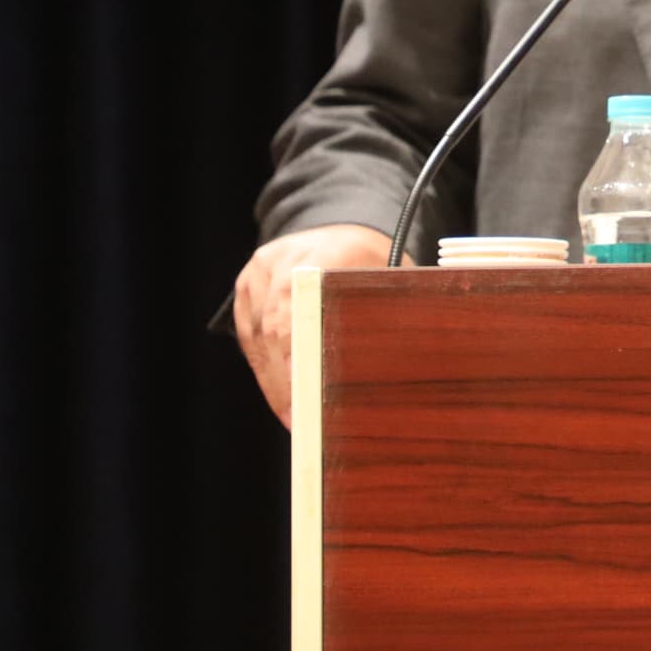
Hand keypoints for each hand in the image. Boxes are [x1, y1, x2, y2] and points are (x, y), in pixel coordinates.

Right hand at [232, 223, 392, 427]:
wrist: (343, 228)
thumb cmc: (372, 262)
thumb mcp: (391, 280)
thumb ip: (394, 314)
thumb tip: (404, 367)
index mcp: (327, 252)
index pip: (300, 312)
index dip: (298, 360)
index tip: (307, 399)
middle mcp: (285, 258)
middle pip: (273, 329)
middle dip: (285, 381)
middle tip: (300, 421)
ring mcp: (261, 270)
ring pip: (256, 336)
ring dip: (272, 380)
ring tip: (292, 417)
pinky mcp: (247, 284)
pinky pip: (248, 334)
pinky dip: (263, 366)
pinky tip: (280, 393)